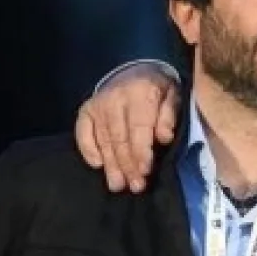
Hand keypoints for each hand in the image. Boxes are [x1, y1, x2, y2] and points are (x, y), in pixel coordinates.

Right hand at [76, 64, 180, 192]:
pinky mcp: (86, 110)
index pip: (139, 128)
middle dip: (127, 165)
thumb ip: (169, 116)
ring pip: (104, 139)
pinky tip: (97, 166)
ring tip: (117, 185)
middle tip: (135, 186)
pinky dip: (88, 149)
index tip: (145, 171)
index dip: (141, 151)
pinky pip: (83, 132)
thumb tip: (164, 138)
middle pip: (120, 138)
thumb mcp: (173, 96)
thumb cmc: (159, 89)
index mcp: (140, 93)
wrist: (136, 69)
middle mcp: (115, 99)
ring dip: (111, 165)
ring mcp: (98, 105)